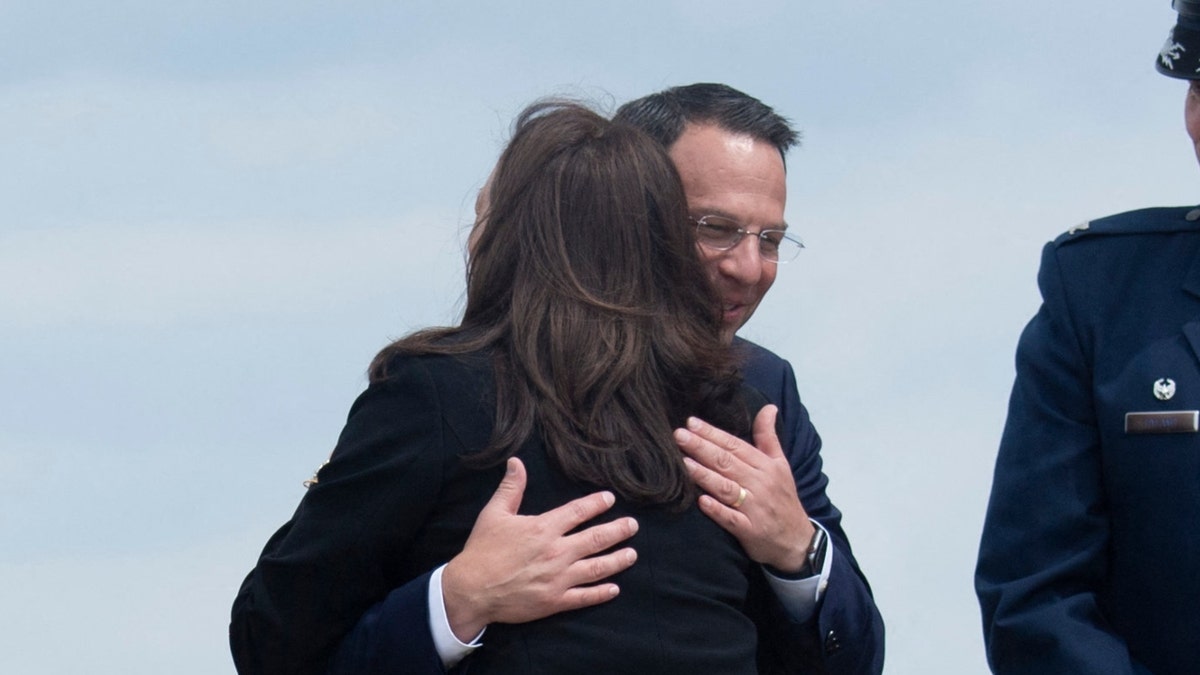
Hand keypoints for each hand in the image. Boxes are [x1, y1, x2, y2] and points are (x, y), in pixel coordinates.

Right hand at [441, 457, 638, 641]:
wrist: (471, 590)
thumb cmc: (482, 550)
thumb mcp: (494, 513)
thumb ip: (511, 487)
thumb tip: (516, 461)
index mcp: (543, 528)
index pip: (578, 511)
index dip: (596, 504)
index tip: (610, 498)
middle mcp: (556, 552)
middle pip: (596, 539)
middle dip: (618, 531)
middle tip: (633, 525)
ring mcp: (558, 578)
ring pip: (597, 567)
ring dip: (617, 560)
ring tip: (632, 554)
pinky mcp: (554, 601)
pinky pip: (584, 597)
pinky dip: (601, 593)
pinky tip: (614, 589)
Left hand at [675, 405, 814, 572]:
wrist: (798, 540)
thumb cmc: (783, 498)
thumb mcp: (781, 465)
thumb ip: (768, 436)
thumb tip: (769, 407)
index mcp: (766, 466)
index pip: (735, 445)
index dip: (712, 433)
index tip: (691, 422)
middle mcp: (760, 484)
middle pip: (727, 462)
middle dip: (702, 448)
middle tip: (679, 435)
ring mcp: (755, 508)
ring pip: (726, 488)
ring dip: (705, 475)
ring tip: (683, 462)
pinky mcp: (750, 530)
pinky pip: (731, 519)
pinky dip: (717, 510)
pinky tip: (701, 501)